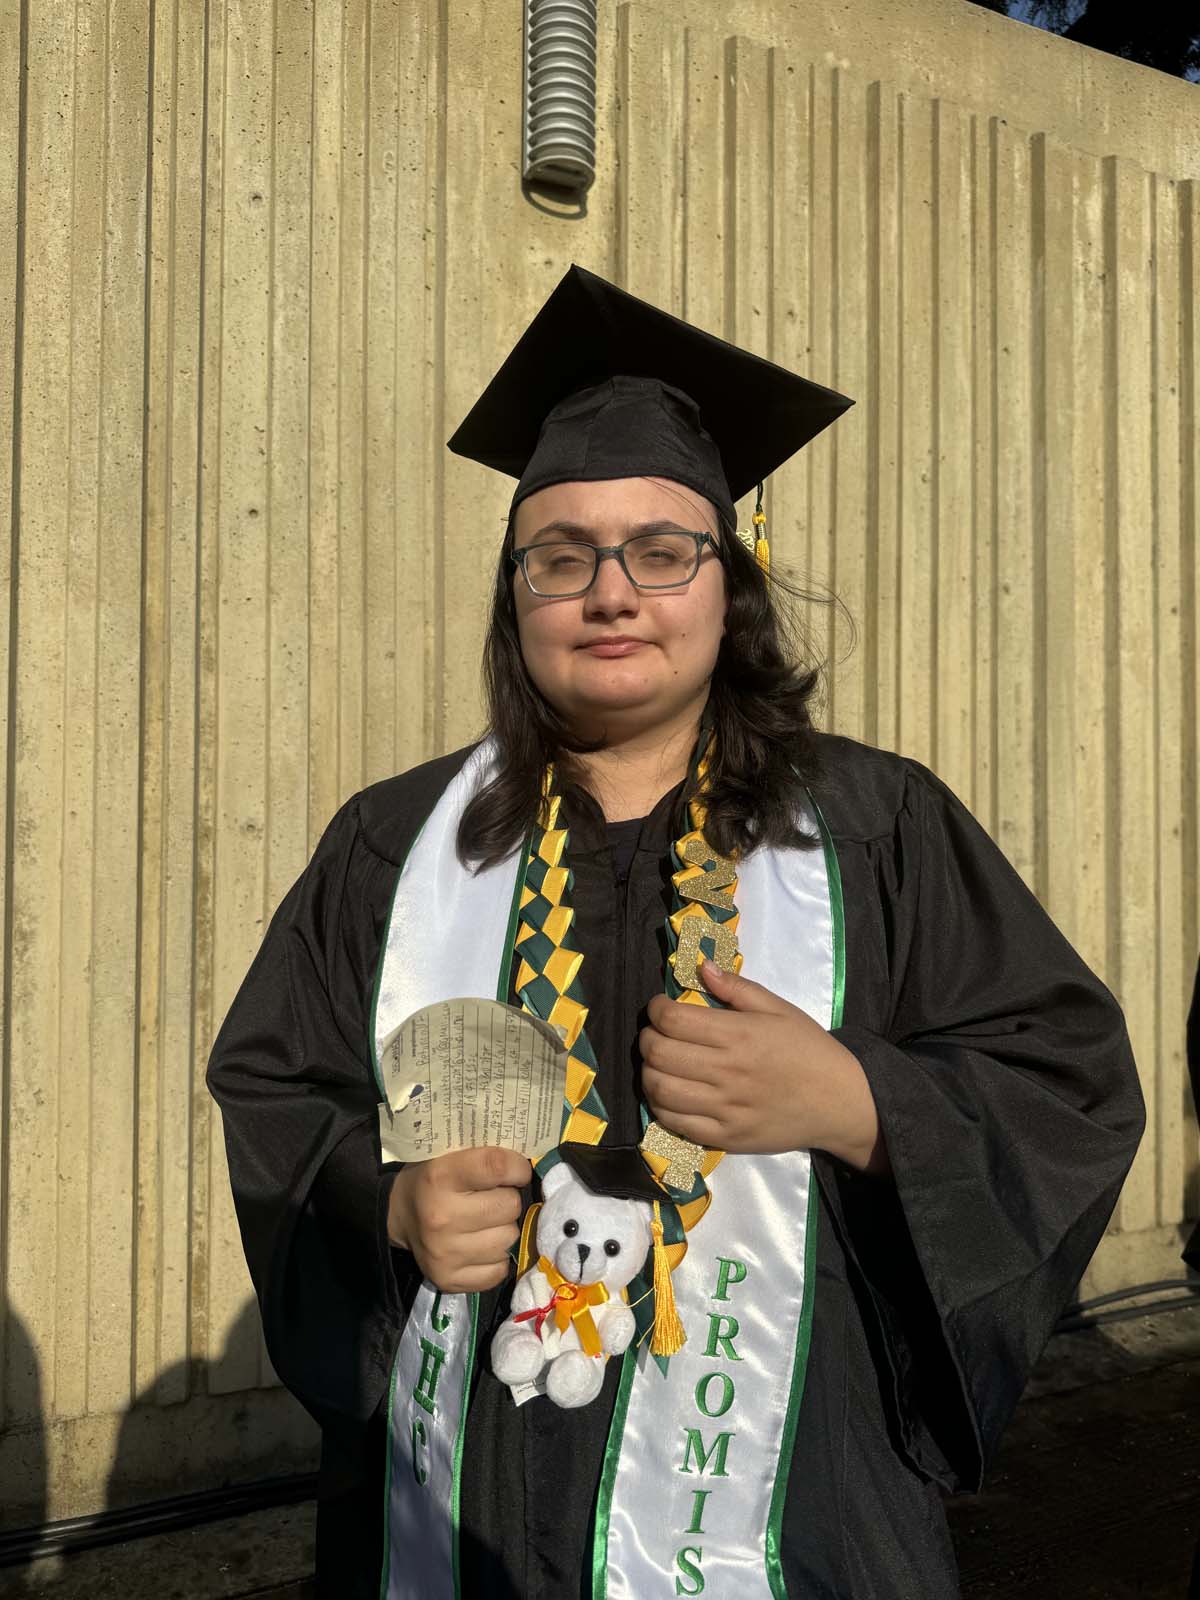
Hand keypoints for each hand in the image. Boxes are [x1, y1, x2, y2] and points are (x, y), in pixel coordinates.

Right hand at [387, 1146, 531, 1292]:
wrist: (398, 1215)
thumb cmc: (433, 1178)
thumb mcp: (451, 1154)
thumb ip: (486, 1153)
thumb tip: (530, 1161)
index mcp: (440, 1177)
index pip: (497, 1167)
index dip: (517, 1167)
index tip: (518, 1170)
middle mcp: (441, 1218)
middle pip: (510, 1206)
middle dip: (507, 1199)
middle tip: (492, 1198)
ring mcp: (445, 1253)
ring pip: (509, 1239)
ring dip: (503, 1229)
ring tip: (485, 1222)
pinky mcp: (449, 1280)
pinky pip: (500, 1271)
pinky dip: (496, 1258)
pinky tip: (480, 1245)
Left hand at [639, 960, 889, 1174]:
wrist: (839, 1101)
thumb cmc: (808, 1049)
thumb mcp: (779, 1009)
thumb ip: (737, 988)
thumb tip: (701, 967)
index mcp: (739, 1035)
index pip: (673, 1019)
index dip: (656, 1010)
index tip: (659, 1007)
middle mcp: (727, 1072)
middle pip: (659, 1054)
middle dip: (646, 1039)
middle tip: (654, 1034)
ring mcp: (724, 1108)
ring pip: (660, 1090)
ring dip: (648, 1072)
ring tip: (658, 1064)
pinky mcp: (725, 1137)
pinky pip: (675, 1123)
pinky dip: (660, 1106)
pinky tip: (668, 1094)